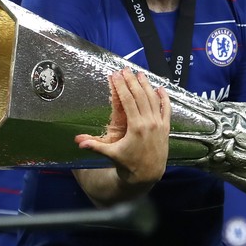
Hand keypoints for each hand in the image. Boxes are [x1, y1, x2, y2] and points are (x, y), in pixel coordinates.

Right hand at [75, 68, 170, 187]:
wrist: (147, 174)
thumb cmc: (128, 163)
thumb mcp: (111, 154)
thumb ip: (95, 146)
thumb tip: (78, 141)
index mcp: (136, 127)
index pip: (128, 100)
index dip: (121, 86)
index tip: (115, 75)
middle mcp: (149, 122)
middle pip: (140, 96)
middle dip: (132, 81)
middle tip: (125, 70)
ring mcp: (159, 124)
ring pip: (153, 99)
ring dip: (146, 85)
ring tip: (139, 74)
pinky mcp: (166, 127)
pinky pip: (167, 109)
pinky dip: (164, 98)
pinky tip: (160, 88)